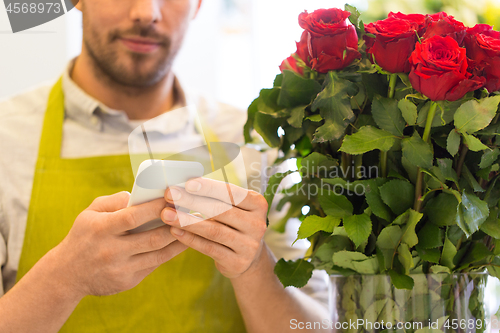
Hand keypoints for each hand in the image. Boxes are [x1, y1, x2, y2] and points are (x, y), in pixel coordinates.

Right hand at [52, 191, 187, 297]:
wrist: (67, 274)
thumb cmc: (84, 235)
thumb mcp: (90, 213)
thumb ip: (113, 201)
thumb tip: (138, 194)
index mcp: (101, 229)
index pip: (132, 216)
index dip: (155, 207)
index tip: (173, 196)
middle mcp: (111, 251)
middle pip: (152, 238)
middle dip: (175, 224)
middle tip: (191, 211)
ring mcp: (121, 269)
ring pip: (158, 254)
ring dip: (179, 239)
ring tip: (194, 226)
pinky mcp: (128, 281)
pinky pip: (155, 264)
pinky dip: (170, 252)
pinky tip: (182, 241)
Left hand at [161, 178, 267, 278]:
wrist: (247, 258)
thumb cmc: (233, 224)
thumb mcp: (233, 208)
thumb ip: (216, 197)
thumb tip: (183, 185)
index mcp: (258, 204)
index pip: (232, 193)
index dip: (210, 188)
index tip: (187, 183)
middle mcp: (258, 224)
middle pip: (221, 210)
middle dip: (192, 201)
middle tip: (170, 195)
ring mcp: (249, 245)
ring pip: (214, 230)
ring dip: (187, 221)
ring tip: (166, 214)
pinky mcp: (237, 262)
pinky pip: (209, 248)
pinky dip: (190, 239)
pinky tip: (174, 231)